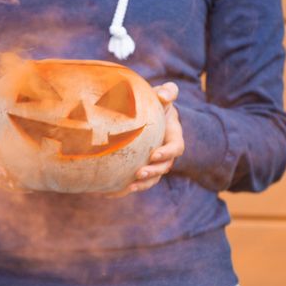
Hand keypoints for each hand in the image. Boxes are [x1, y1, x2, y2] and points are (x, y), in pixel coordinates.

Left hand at [109, 82, 184, 197]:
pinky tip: (108, 193)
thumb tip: (164, 95)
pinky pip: (136, 181)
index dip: (167, 153)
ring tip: (129, 187)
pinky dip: (124, 189)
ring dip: (142, 184)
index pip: (176, 148)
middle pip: (164, 167)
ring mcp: (154, 162)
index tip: (154, 155)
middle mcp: (166, 152)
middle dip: (153, 172)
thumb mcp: (162, 95)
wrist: (144, 112)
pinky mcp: (141, 167)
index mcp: (173, 136)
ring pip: (152, 178)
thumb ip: (167, 92)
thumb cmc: (155, 101)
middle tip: (139, 173)